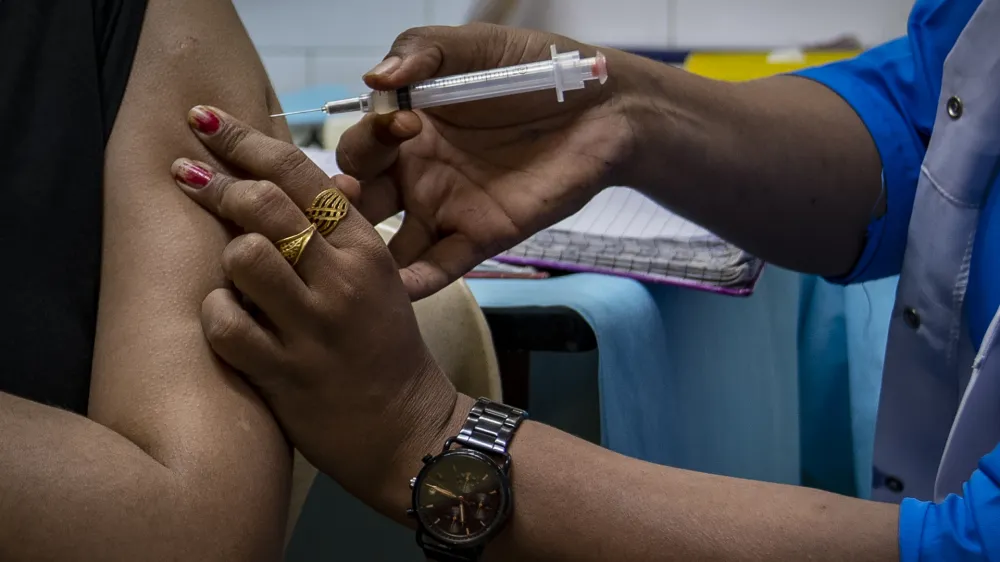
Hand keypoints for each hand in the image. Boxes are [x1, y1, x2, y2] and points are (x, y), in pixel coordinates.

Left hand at [172, 106, 459, 509]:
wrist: (407, 429)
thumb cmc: (383, 348)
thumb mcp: (377, 280)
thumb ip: (336, 234)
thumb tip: (291, 180)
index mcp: (365, 250)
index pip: (301, 174)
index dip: (245, 140)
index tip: (205, 120)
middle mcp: (342, 281)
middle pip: (265, 205)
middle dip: (216, 183)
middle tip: (187, 176)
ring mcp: (314, 328)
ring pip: (243, 256)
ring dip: (228, 260)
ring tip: (236, 277)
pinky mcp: (285, 374)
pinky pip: (225, 323)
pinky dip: (217, 315)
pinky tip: (231, 321)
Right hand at [338, 23, 636, 298]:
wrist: (602, 107)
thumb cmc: (533, 69)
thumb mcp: (472, 47)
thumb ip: (422, 52)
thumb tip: (375, 78)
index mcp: (406, 131)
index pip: (358, 149)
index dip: (365, 142)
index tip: (402, 125)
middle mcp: (418, 175)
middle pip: (362, 201)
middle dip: (342, 207)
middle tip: (347, 203)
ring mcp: (447, 210)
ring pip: (389, 244)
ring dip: (367, 254)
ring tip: (355, 257)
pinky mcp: (481, 238)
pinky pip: (439, 267)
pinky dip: (414, 282)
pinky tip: (394, 288)